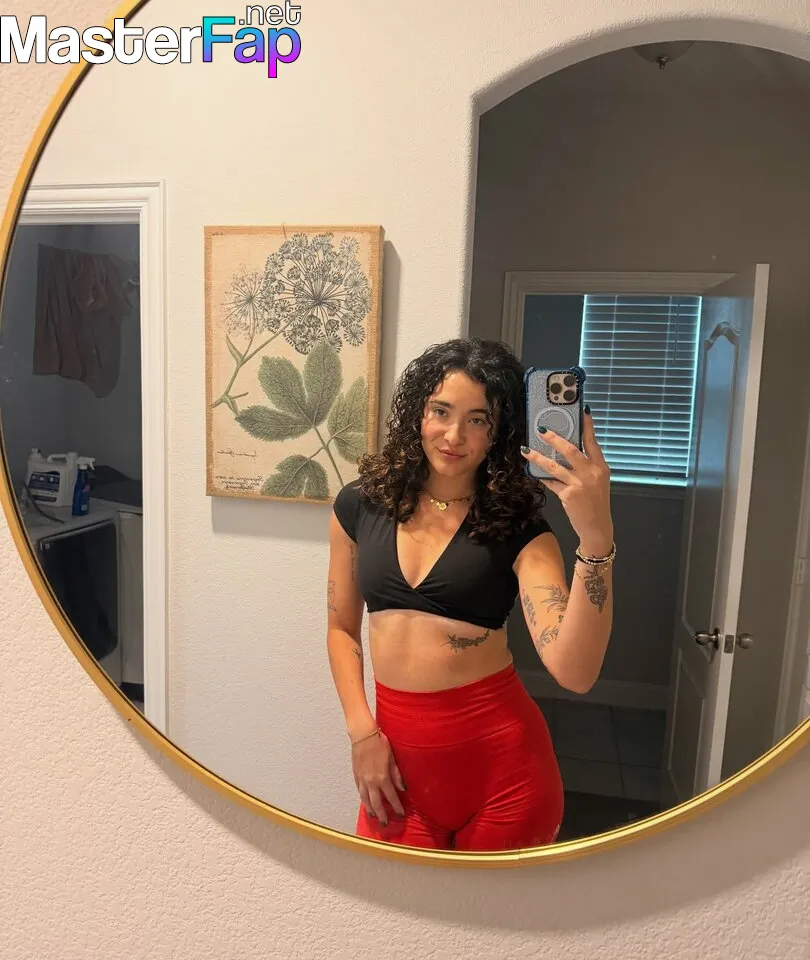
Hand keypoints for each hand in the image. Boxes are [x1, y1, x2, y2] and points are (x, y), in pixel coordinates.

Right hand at [351, 730, 404, 826]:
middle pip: (377, 803)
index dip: (397, 807)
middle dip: (382, 815)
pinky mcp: (356, 776)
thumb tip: (402, 788)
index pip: (391, 797)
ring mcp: (362, 780)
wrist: (363, 736)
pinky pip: (359, 791)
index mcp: (382, 777)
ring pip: (366, 799)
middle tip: (385, 823)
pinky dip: (363, 799)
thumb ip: (397, 775)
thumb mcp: (392, 758)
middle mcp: (371, 782)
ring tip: (374, 816)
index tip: (401, 814)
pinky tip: (366, 802)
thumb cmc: (379, 744)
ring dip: (370, 810)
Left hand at [521, 408, 612, 552]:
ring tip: (526, 450)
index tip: (582, 410)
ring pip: (554, 465)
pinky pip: (550, 482)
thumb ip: (586, 466)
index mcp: (600, 466)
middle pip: (570, 449)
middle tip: (541, 429)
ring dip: (537, 457)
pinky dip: (541, 477)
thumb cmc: (596, 502)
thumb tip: (566, 451)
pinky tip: (531, 471)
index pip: (592, 442)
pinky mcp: (568, 495)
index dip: (587, 425)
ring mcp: (579, 484)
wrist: (597, 527)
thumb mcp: (597, 481)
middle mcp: (591, 473)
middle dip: (554, 438)